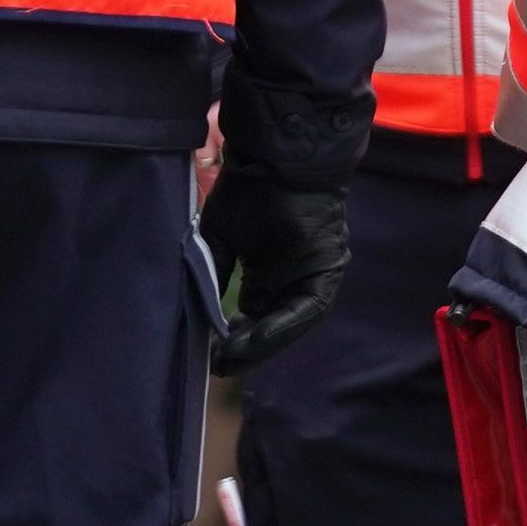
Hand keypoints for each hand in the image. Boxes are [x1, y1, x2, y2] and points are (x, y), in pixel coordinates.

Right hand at [199, 161, 346, 373]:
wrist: (276, 159)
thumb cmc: (248, 191)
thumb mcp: (219, 238)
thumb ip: (214, 275)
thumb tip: (200, 315)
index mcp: (266, 271)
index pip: (251, 314)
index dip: (232, 336)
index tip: (209, 354)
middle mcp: (289, 279)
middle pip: (268, 324)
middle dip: (244, 347)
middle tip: (218, 366)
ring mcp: (309, 278)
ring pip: (287, 323)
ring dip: (261, 343)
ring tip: (232, 360)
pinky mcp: (326, 274)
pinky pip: (306, 309)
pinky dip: (282, 325)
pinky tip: (258, 337)